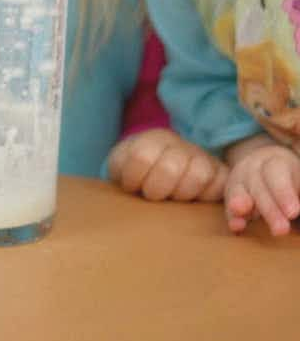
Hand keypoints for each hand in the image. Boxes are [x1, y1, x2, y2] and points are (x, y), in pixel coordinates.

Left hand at [109, 128, 227, 201]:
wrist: (160, 176)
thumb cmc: (135, 174)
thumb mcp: (120, 167)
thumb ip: (120, 167)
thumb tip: (129, 183)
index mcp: (152, 139)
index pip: (141, 157)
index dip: (133, 179)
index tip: (131, 186)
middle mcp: (180, 144)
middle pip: (169, 168)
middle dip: (156, 189)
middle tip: (153, 196)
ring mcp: (202, 158)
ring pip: (197, 175)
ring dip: (181, 194)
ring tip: (173, 199)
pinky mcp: (220, 175)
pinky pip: (219, 186)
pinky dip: (206, 196)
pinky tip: (193, 201)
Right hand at [225, 135, 299, 235]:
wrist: (263, 164)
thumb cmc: (288, 176)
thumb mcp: (296, 179)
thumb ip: (295, 192)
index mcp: (276, 161)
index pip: (277, 172)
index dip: (283, 192)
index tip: (293, 212)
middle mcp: (253, 168)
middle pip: (259, 187)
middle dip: (269, 209)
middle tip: (281, 230)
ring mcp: (239, 181)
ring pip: (239, 193)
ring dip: (242, 208)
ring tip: (242, 223)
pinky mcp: (230, 196)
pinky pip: (228, 206)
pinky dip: (232, 217)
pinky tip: (236, 226)